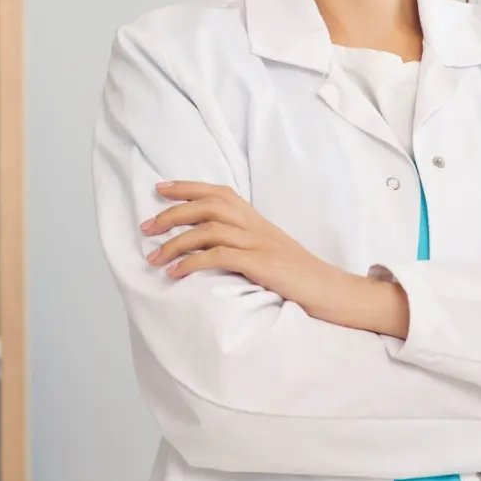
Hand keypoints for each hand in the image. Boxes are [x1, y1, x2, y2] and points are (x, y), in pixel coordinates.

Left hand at [140, 181, 352, 317]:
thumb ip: (246, 245)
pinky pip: (220, 256)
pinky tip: (176, 273)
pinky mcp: (262, 265)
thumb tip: (212, 248)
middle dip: (172, 212)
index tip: (160, 188)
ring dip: (176, 241)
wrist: (334, 292)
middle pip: (209, 205)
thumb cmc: (301, 279)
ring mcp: (261, 244)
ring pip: (210, 229)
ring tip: (154, 257)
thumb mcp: (272, 254)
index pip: (219, 192)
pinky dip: (193, 262)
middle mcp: (257, 226)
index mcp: (258, 221)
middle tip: (146, 227)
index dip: (188, 187)